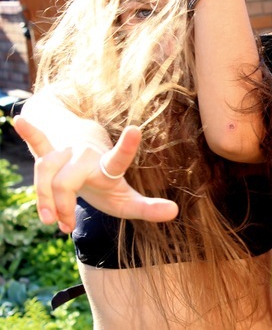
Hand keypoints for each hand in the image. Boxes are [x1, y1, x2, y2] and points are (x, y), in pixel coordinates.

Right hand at [13, 116, 178, 233]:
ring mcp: (66, 152)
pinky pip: (38, 143)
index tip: (135, 129)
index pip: (118, 160)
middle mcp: (86, 156)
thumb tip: (175, 212)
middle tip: (66, 227)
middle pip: (66, 180)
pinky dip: (31, 133)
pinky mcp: (48, 152)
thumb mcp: (127, 199)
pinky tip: (19, 121)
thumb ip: (148, 207)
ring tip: (49, 221)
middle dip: (62, 205)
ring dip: (43, 198)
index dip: (126, 148)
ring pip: (45, 172)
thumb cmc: (106, 182)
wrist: (86, 156)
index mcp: (108, 166)